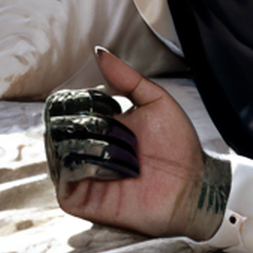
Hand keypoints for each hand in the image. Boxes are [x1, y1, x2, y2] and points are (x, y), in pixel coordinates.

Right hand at [44, 48, 225, 239]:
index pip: (66, 107)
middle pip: (59, 125)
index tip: (107, 105)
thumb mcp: (156, 102)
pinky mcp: (78, 199)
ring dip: (92, 144)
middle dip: (90, 123)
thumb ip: (127, 78)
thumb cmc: (179, 147)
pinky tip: (108, 166)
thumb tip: (99, 52)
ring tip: (122, 152)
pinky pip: (64, 176)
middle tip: (118, 132)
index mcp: (98, 126)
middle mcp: (83, 149)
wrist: (192, 184)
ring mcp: (79, 175)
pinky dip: (84, 165)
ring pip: (59, 147)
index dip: (80, 101)